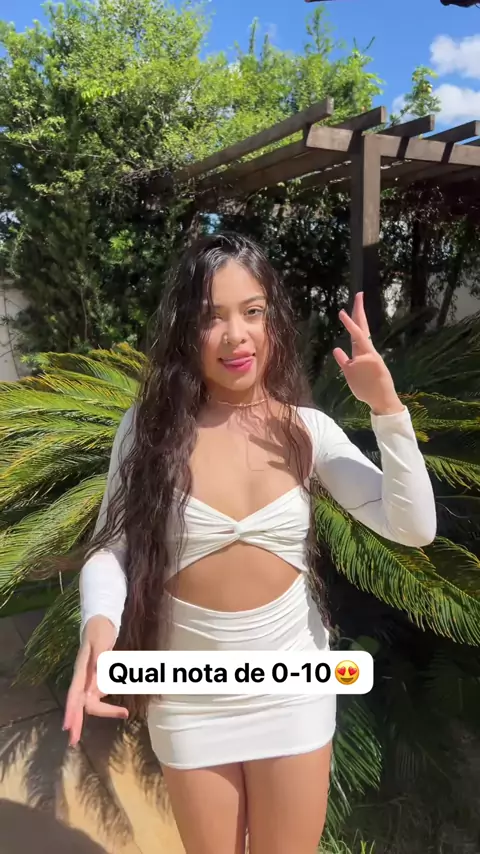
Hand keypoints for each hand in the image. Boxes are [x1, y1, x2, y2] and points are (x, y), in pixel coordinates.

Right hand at [62, 615, 128, 746]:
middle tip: (74, 742)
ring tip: (123, 713)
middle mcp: (84, 679)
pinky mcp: (98, 680)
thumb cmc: (99, 629)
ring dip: (105, 711)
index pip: (74, 694)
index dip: (70, 711)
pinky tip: (120, 709)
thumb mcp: (100, 640)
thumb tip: (97, 674)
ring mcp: (91, 680)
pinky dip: (109, 705)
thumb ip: (100, 657)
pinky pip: (101, 696)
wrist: (102, 622)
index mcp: (81, 671)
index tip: (67, 727)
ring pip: (92, 703)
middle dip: (77, 722)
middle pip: (80, 703)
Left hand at [333, 292, 403, 415]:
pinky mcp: (365, 367)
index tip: (357, 299)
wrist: (381, 399)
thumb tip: (336, 349)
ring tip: (343, 313)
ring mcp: (366, 358)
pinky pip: (352, 360)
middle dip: (359, 312)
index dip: (357, 315)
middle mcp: (367, 352)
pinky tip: (349, 352)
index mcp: (365, 351)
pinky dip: (347, 358)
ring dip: (351, 325)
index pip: (361, 329)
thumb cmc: (368, 386)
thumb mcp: (351, 372)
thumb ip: (343, 361)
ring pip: (357, 340)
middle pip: (362, 328)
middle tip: (358, 295)